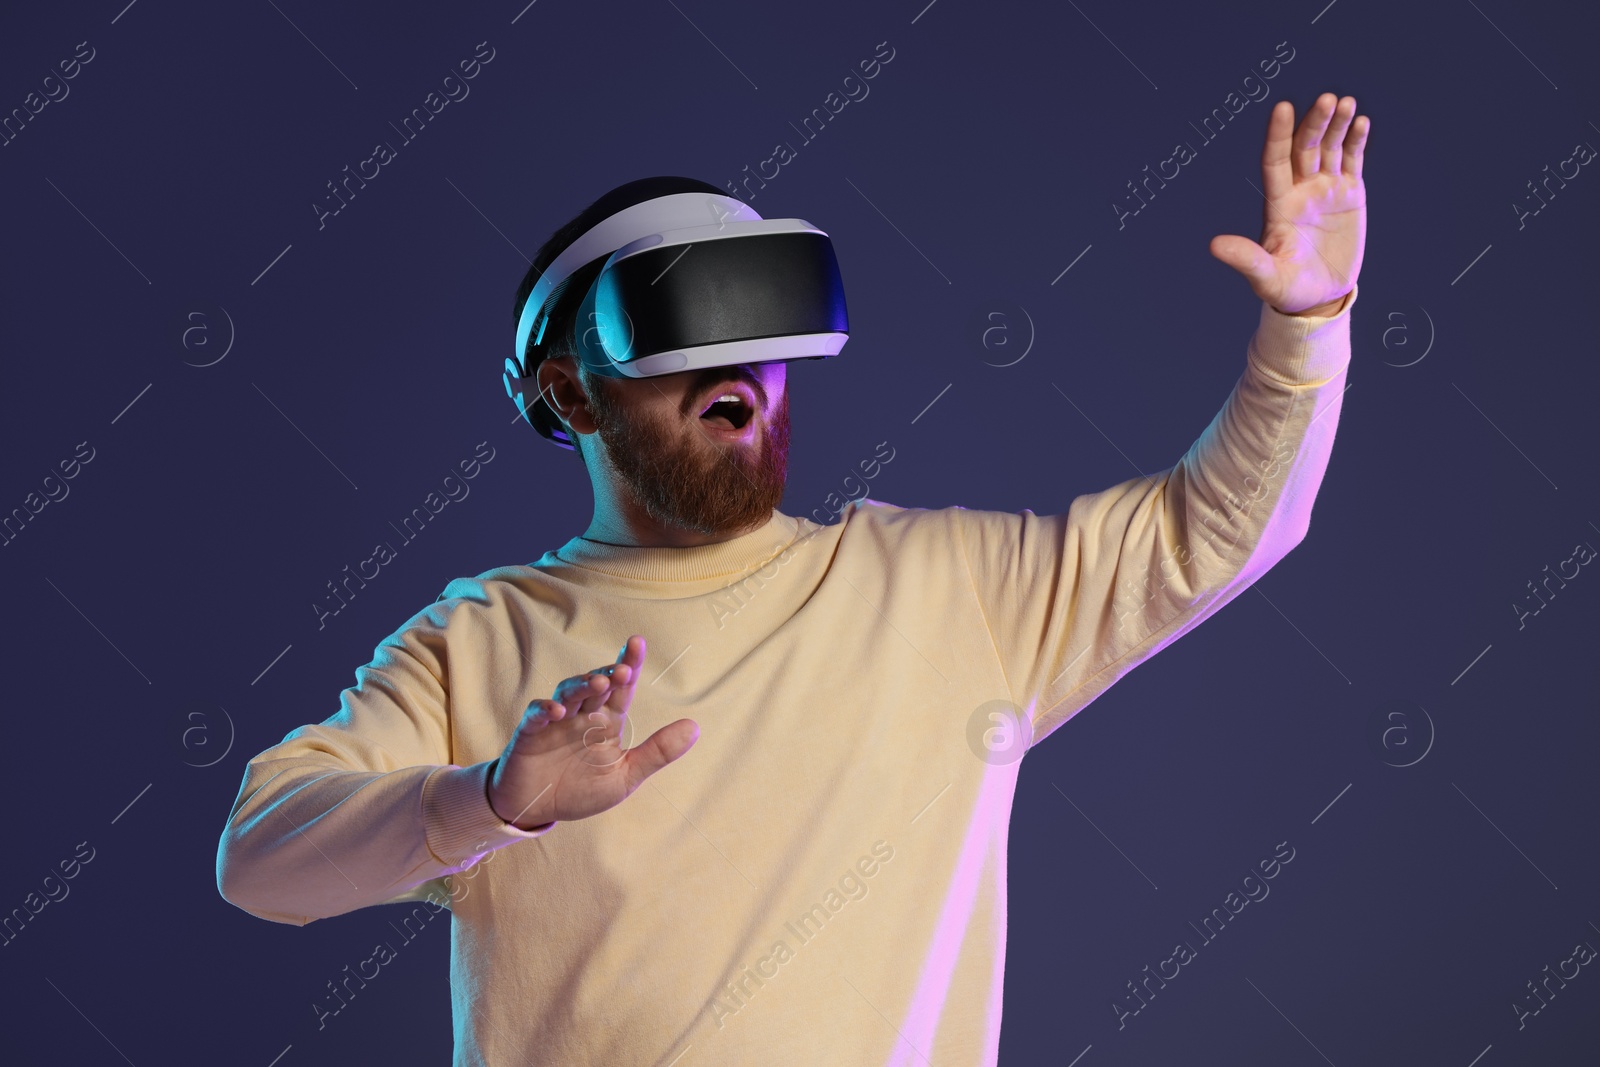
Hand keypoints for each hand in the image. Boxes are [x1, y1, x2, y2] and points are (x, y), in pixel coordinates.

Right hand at [485, 635, 698, 829]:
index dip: (628, 665)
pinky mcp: (530, 734)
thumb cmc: (581, 791)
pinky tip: (557, 711)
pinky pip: (535, 716)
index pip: (621, 688)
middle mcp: (582, 715)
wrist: (536, 809)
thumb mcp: (625, 777)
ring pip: (568, 693)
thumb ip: (657, 752)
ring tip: (598, 683)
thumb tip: (695, 726)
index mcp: (606, 722)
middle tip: (622, 670)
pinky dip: (544, 710)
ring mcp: (554, 722)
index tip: (638, 643)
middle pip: (595, 684)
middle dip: (607, 672)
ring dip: (582, 686)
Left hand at [1210, 92, 1368, 315]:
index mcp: (1278, 204)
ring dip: (1337, 124)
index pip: (1275, 161)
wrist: (1321, 298)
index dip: (1278, 135)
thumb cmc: (1288, 290)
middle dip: (1315, 122)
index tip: (1283, 107)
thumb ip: (1246, 260)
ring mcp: (1325, 189)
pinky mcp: (1350, 194)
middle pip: (1305, 147)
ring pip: (1329, 148)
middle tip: (1328, 100)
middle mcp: (1299, 190)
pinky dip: (1356, 141)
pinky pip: (1352, 161)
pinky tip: (1362, 122)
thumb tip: (1214, 246)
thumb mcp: (1267, 278)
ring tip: (1347, 103)